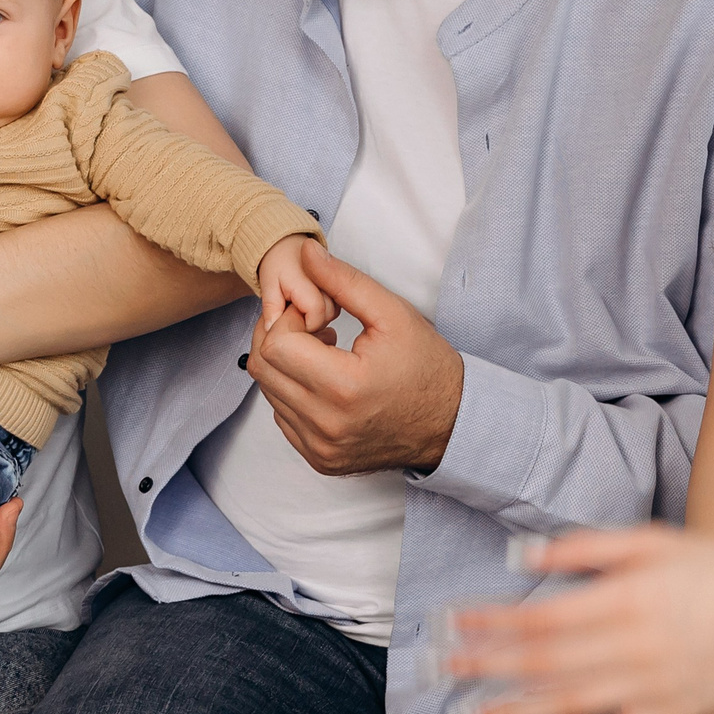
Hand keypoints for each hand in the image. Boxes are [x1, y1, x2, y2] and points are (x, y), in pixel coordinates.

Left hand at [247, 242, 462, 474]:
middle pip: (263, 368)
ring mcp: (320, 447)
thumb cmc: (426, 366)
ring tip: (323, 353)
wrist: (451, 423)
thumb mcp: (393, 313)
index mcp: (344, 387)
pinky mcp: (320, 460)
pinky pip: (282, 418)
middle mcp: (326, 424)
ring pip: (268, 393)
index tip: (318, 315)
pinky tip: (323, 380)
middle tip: (313, 327)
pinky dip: (293, 393)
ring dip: (285, 366)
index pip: (276, 344)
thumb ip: (344, 281)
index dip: (290, 319)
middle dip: (279, 337)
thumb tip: (305, 253)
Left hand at [255, 236, 332, 332]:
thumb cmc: (278, 264)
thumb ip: (271, 307)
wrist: (288, 247)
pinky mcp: (339, 290)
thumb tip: (271, 329)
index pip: (316, 319)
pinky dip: (320, 313)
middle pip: (325, 320)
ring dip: (314, 317)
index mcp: (311, 282)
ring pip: (330, 317)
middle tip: (289, 308)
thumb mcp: (268, 284)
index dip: (302, 326)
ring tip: (297, 304)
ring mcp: (337, 287)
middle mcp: (329, 284)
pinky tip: (306, 305)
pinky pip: (332, 312)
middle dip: (307, 322)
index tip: (288, 317)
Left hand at [449, 527, 713, 713]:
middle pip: (541, 663)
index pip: (539, 617)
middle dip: (482, 668)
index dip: (488, 624)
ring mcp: (651, 689)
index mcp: (625, 600)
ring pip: (567, 707)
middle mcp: (632, 647)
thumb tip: (517, 556)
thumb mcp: (652, 541)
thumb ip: (583, 547)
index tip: (446, 625)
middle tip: (433, 675)